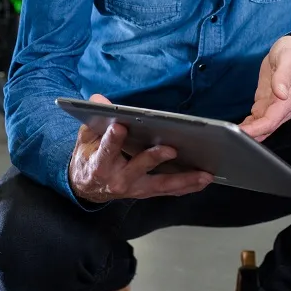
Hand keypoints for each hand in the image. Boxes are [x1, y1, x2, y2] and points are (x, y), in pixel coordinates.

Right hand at [68, 94, 211, 202]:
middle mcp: (119, 179)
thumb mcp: (86, 137)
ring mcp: (135, 187)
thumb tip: (98, 99)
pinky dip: (187, 186)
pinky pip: (169, 190)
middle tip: (171, 149)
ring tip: (204, 174)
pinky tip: (204, 180)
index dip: (113, 139)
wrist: (87, 186)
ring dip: (184, 179)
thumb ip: (94, 118)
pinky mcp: (147, 192)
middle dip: (155, 158)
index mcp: (100, 164)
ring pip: (162, 184)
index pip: (107, 150)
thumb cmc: (89, 157)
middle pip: (139, 167)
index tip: (120, 126)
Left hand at [239, 34, 290, 141]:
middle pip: (265, 128)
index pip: (270, 121)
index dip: (256, 129)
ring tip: (231, 134)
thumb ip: (283, 77)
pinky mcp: (266, 102)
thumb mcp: (288, 60)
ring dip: (248, 132)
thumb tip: (281, 93)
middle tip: (231, 137)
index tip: (242, 132)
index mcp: (287, 100)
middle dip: (250, 135)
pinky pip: (257, 119)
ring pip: (261, 126)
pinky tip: (239, 128)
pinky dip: (249, 125)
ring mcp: (274, 106)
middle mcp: (282, 107)